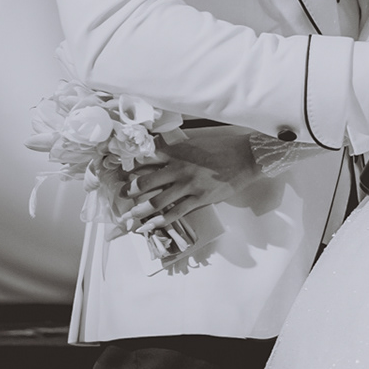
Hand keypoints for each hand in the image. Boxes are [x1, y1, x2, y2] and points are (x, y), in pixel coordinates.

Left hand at [120, 128, 258, 232]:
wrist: (247, 157)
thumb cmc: (223, 147)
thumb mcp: (196, 142)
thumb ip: (178, 149)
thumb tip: (159, 154)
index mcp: (177, 152)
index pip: (146, 158)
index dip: (131, 166)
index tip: (121, 172)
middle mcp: (179, 168)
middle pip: (145, 182)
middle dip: (129, 191)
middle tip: (121, 195)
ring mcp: (189, 185)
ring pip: (156, 201)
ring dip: (139, 210)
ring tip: (129, 216)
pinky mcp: (200, 198)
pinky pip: (175, 212)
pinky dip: (160, 221)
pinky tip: (149, 226)